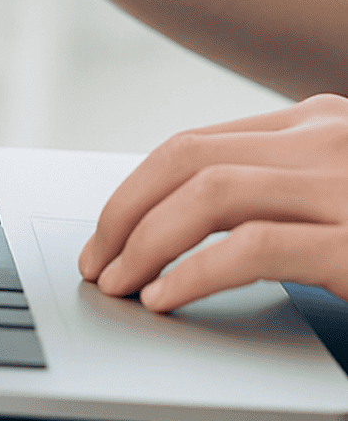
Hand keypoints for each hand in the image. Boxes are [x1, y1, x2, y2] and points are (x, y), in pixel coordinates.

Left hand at [78, 93, 347, 310]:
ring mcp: (344, 186)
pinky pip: (252, 248)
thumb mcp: (340, 190)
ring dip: (145, 242)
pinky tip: (165, 297)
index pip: (196, 145)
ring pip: (208, 193)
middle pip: (188, 159)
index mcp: (316, 123)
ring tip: (118, 283)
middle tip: (96, 261)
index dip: (135, 190)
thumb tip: (181, 217)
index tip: (106, 234)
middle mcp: (327, 139)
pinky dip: (193, 274)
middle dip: (124, 211)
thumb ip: (280, 186)